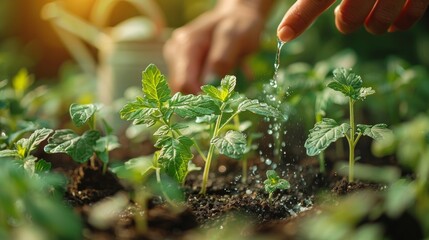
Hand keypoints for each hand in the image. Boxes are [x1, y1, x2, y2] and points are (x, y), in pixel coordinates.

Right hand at [163, 0, 272, 92]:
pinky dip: (205, 92)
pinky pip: (191, 88)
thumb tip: (211, 79)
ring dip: (204, 96)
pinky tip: (219, 85)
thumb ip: (223, 56)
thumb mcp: (236, 36)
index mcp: (185, 45)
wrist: (238, 18)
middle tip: (224, 98)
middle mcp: (176, 53)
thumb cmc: (239, 26)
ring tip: (224, 89)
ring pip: (185, 92)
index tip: (219, 103)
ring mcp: (178, 61)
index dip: (199, 98)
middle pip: (181, 90)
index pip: (183, 83)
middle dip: (201, 98)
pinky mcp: (184, 68)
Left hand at [277, 0, 428, 41]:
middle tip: (343, 19)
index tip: (284, 33)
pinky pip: (413, 13)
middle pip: (351, 15)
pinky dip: (401, 22)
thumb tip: (290, 13)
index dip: (301, 15)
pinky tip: (393, 20)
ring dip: (373, 25)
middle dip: (346, 22)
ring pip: (380, 20)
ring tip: (369, 18)